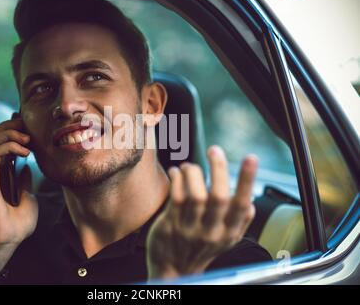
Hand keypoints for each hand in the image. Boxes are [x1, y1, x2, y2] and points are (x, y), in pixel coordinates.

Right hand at [0, 117, 37, 274]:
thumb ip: (24, 181)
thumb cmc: (17, 224)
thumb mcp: (27, 197)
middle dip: (9, 126)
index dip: (10, 131)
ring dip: (9, 133)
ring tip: (27, 138)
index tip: (29, 129)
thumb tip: (26, 167)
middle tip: (27, 125)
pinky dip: (8, 146)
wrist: (10, 240)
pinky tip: (24, 150)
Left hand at [146, 145, 257, 279]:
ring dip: (193, 173)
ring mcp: (189, 229)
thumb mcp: (226, 241)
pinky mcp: (170, 225)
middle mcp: (211, 232)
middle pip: (218, 196)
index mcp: (229, 233)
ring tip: (189, 166)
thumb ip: (240, 223)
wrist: (173, 272)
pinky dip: (177, 179)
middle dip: (218, 168)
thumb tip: (251, 203)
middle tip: (215, 150)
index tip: (251, 157)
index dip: (247, 180)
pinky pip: (175, 196)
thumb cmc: (201, 250)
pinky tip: (176, 172)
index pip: (242, 205)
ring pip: (195, 194)